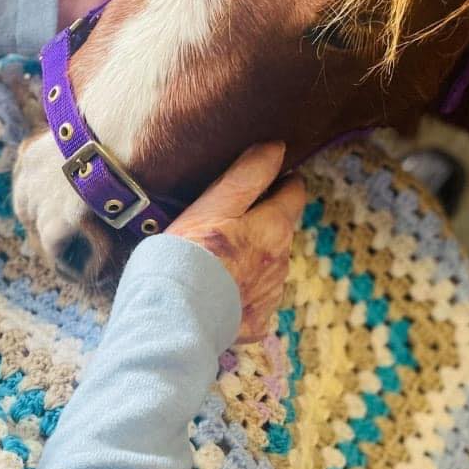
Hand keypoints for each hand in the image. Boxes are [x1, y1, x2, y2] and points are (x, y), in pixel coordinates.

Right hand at [168, 143, 305, 343]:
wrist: (175, 315)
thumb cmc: (189, 253)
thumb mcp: (215, 203)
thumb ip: (248, 173)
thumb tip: (277, 147)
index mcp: (274, 228)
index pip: (294, 193)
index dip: (282, 181)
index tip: (269, 175)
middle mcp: (281, 261)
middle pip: (280, 229)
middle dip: (263, 219)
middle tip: (231, 215)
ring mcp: (269, 294)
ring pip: (268, 263)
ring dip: (251, 255)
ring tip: (218, 253)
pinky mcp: (255, 321)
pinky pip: (253, 297)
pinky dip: (240, 288)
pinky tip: (216, 286)